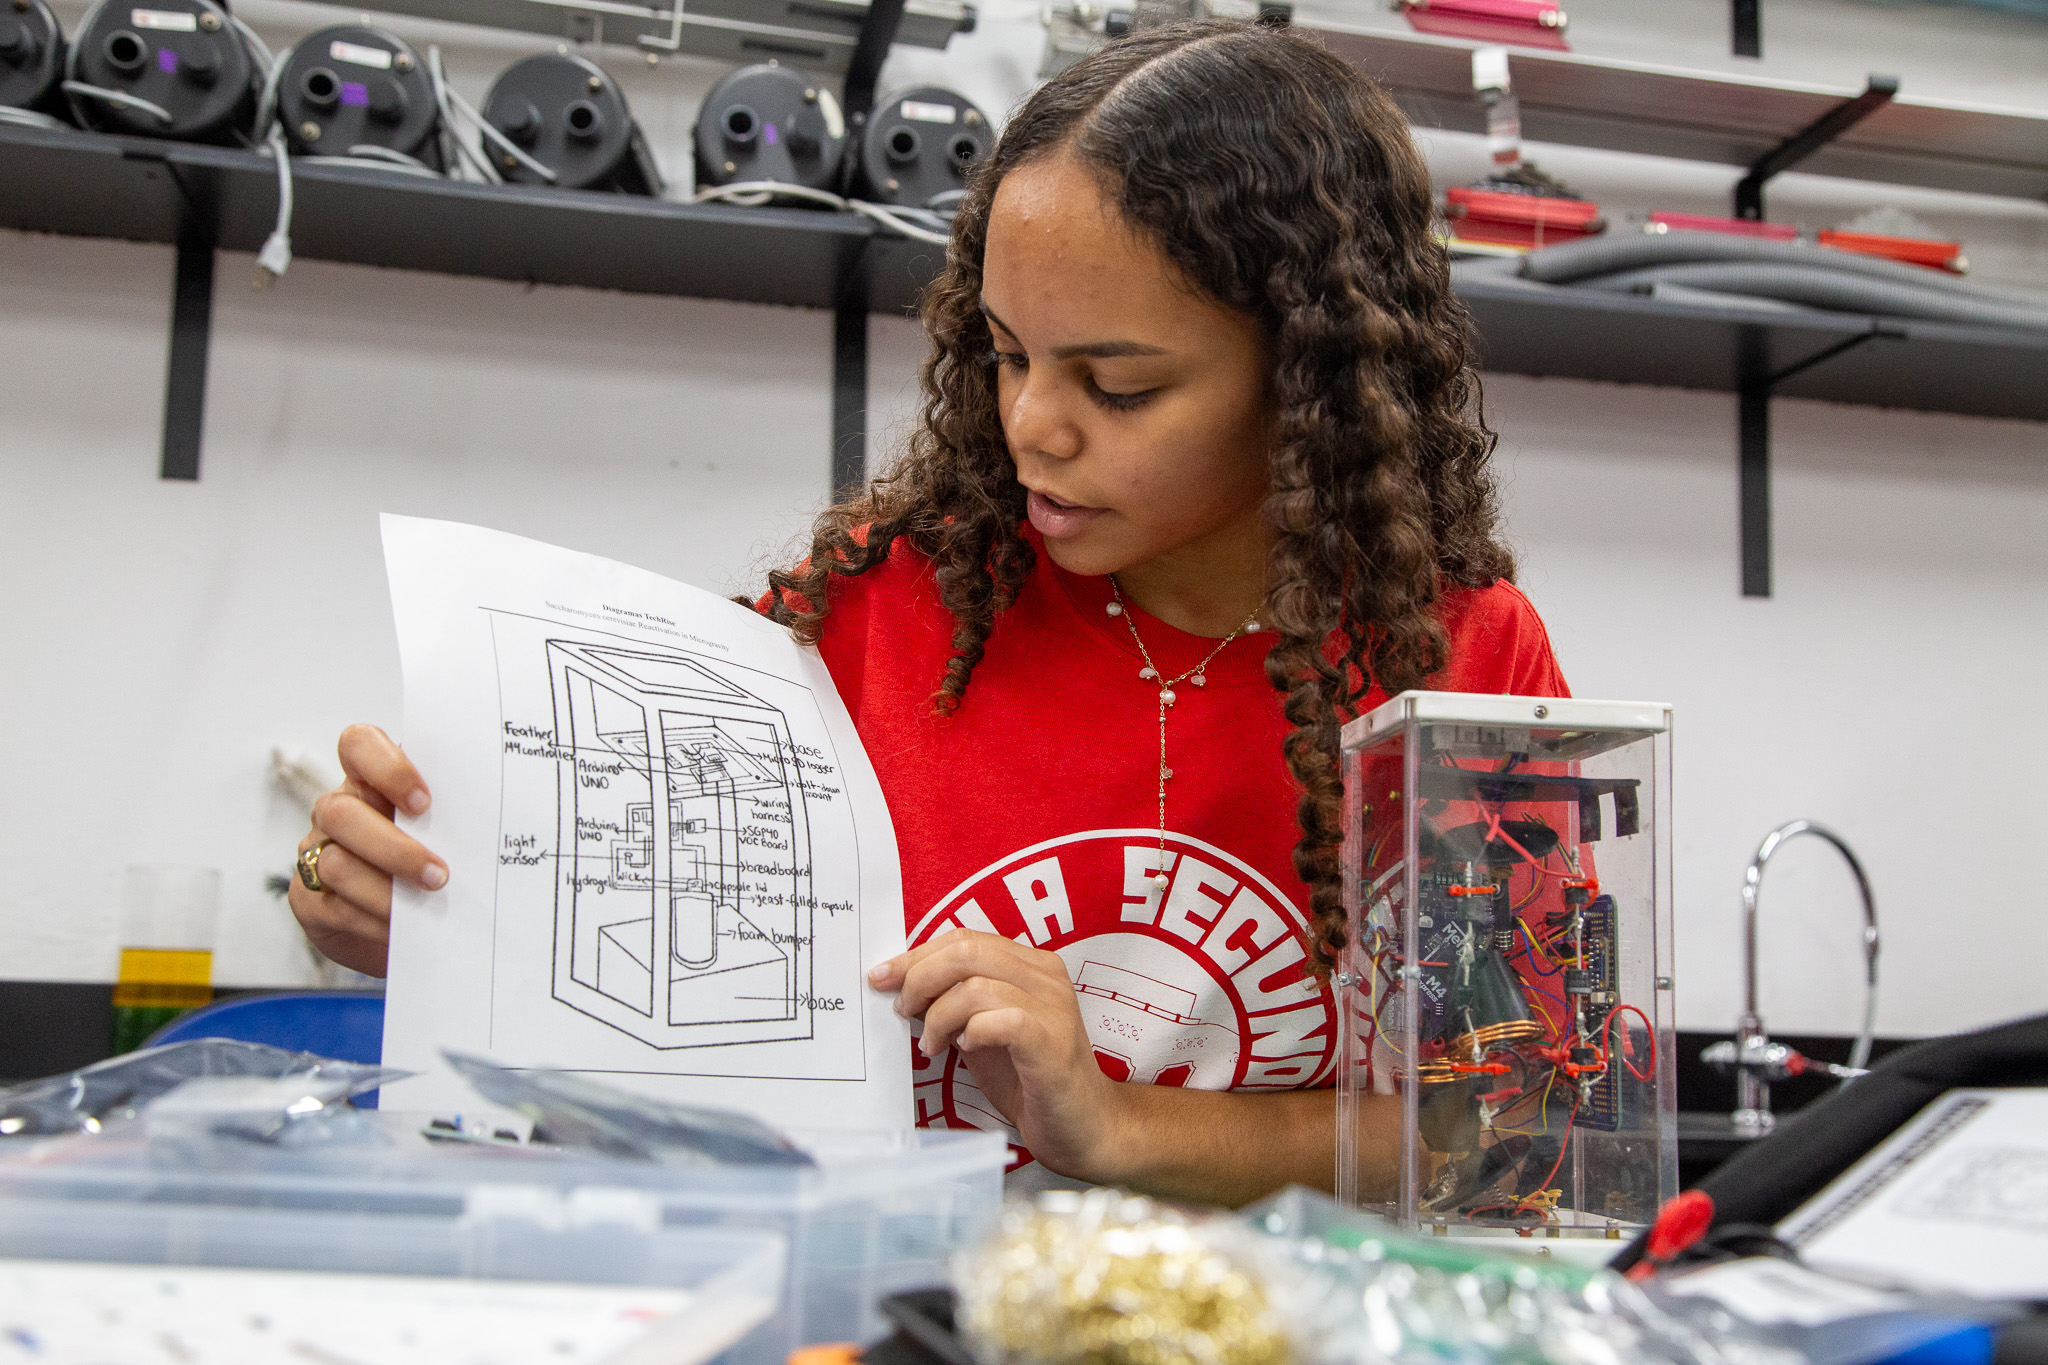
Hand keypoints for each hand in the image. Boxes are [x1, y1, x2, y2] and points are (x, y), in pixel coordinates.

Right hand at [285, 724, 446, 976]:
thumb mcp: (444, 828)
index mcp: (371, 779)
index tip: (424, 802)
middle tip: (440, 875)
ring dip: (386, 890)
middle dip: (394, 849)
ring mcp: (317, 852)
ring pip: (337, 864)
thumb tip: (503, 823)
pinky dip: (375, 921)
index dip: (387, 767)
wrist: (411, 922)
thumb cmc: (434, 857)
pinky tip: (404, 928)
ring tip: (428, 904)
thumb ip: (453, 813)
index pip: (358, 744)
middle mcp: (338, 810)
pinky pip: (335, 908)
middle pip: (342, 813)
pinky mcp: (310, 898)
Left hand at [869, 928, 1128, 1181]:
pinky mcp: (1052, 1043)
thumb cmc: (1030, 1079)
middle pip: (966, 951)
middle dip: (920, 978)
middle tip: (903, 1011)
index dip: (917, 955)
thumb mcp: (983, 1031)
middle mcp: (1045, 977)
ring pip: (977, 984)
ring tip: (932, 1046)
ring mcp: (1053, 1008)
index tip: (883, 977)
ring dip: (939, 1015)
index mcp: (1031, 966)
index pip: (965, 939)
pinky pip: (1003, 1019)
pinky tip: (965, 1049)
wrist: (1085, 1127)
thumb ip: (954, 1004)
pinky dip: (972, 1032)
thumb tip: (902, 987)